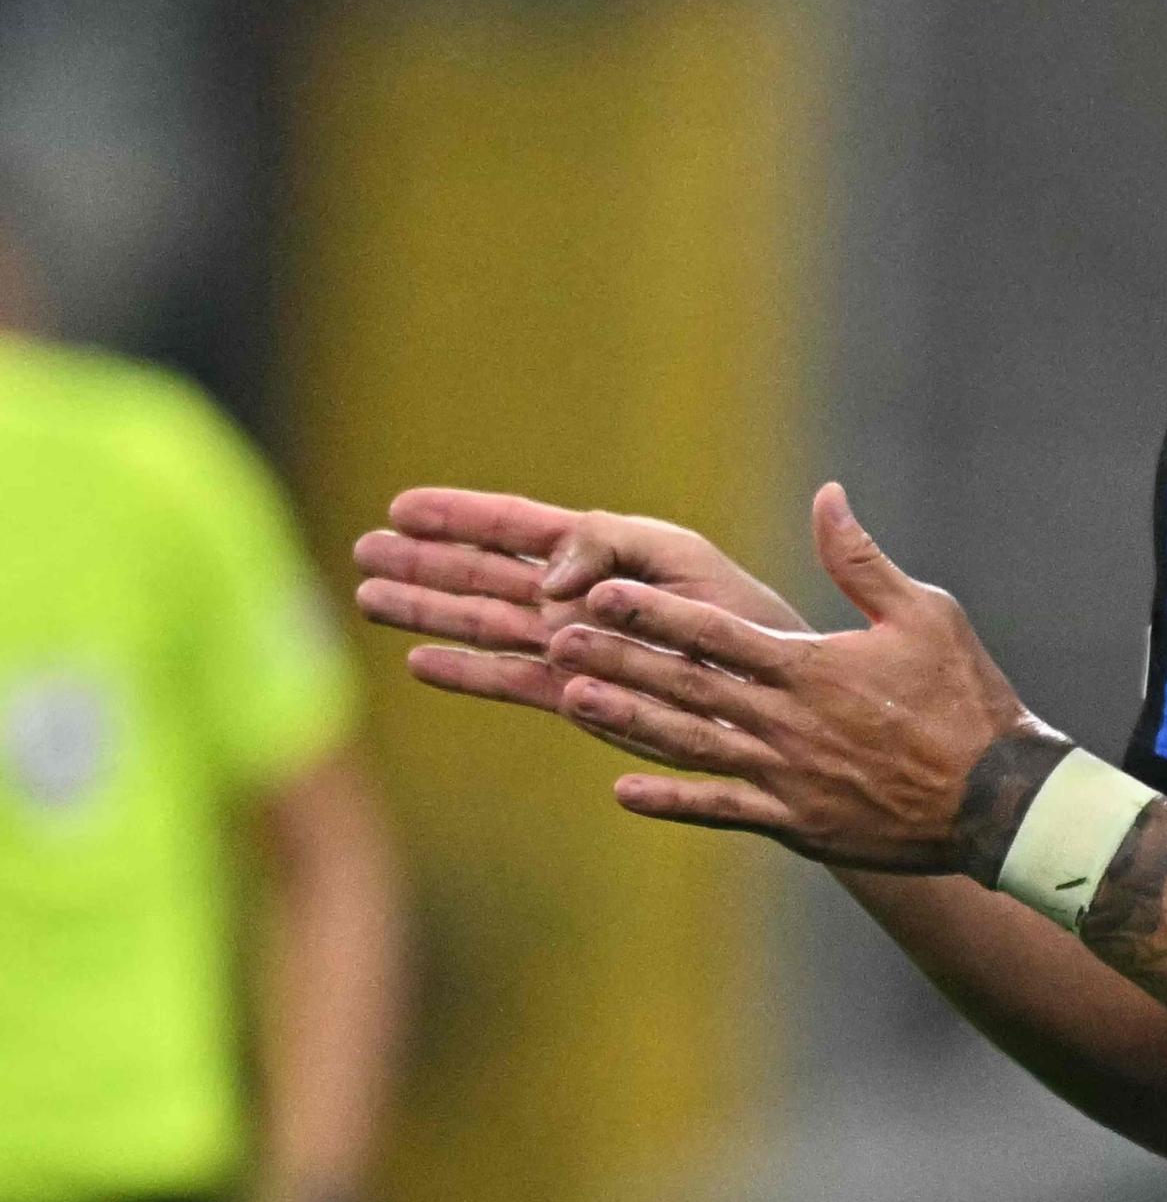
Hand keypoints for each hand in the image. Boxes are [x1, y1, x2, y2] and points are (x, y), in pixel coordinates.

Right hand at [357, 489, 807, 738]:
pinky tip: (419, 662)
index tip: (403, 505)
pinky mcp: (579, 696)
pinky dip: (465, 672)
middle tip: (361, 549)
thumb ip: (607, 548)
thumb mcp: (679, 558)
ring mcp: (572, 648)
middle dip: (425, 562)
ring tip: (368, 596)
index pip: (517, 526)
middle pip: (484, 574)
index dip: (460, 515)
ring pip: (484, 625)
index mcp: (603, 549)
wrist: (770, 689)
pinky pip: (509, 681)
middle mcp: (577, 598)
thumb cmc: (738, 613)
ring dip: (427, 612)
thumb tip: (544, 578)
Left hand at [541, 483, 1060, 878]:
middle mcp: (787, 722)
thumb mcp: (925, 613)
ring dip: (625, 720)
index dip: (655, 610)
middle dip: (619, 657)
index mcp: (813, 667)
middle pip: (686, 685)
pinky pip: (720, 810)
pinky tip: (621, 789)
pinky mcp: (795, 822)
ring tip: (568, 697)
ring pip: (689, 743)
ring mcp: (786, 777)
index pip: (716, 632)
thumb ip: (862, 559)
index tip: (602, 590)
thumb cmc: (967, 698)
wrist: (996, 799)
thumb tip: (827, 495)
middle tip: (558, 635)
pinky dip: (670, 801)